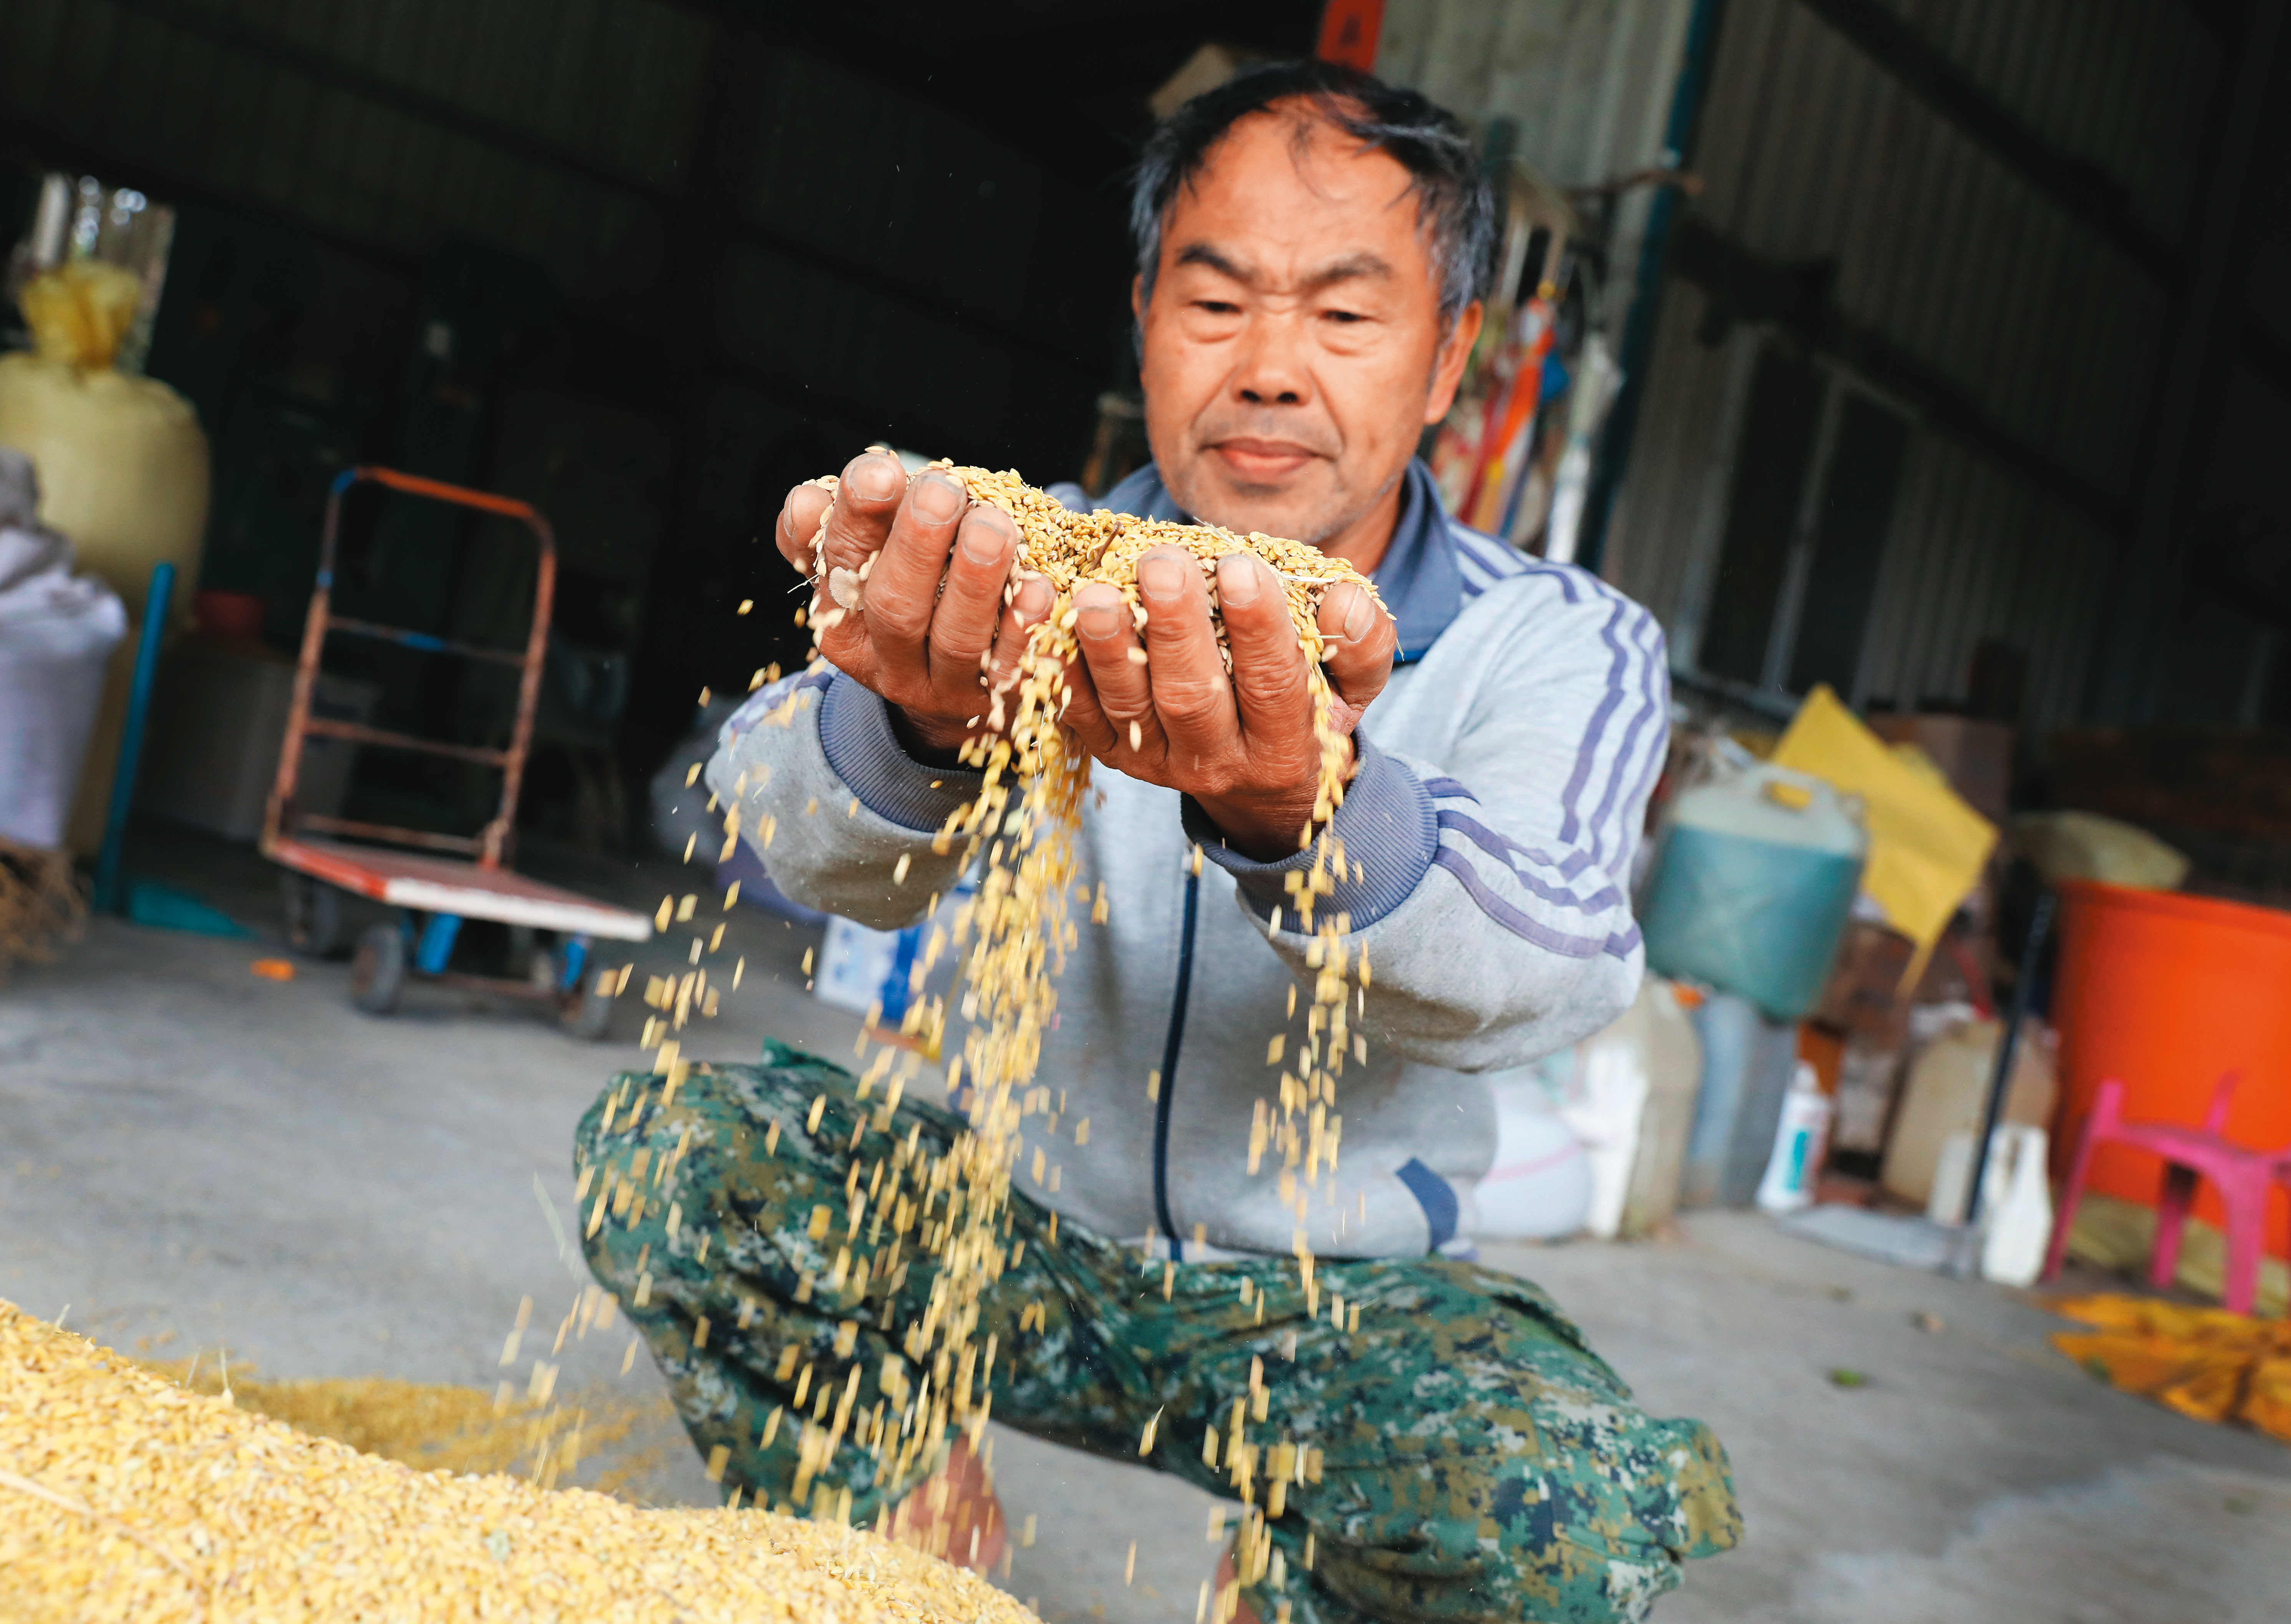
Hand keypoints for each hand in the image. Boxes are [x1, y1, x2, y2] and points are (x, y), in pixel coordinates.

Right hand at [776, 451, 1053, 759]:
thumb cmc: (912, 590)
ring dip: (975, 580)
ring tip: (995, 525)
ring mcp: (941, 687)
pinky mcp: (994, 700)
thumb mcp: (869, 558)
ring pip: (955, 638)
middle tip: (943, 492)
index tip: (881, 471)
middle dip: (918, 545)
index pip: (839, 562)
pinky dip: (1025, 625)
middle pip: (894, 606)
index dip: (857, 517)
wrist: (953, 687)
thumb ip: (845, 525)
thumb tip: (807, 501)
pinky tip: (1039, 586)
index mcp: (840, 615)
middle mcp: (884, 658)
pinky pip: (1010, 666)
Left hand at [1060, 544, 1395, 859]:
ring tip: (1096, 593)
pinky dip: (1065, 671)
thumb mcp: (1352, 684)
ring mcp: (1159, 761)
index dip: (1260, 629)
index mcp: (1284, 745)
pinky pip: (1083, 717)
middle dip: (1175, 629)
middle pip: (1192, 697)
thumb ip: (1362, 643)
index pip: (1274, 685)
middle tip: (1163, 563)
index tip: (1244, 567)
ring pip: (1129, 708)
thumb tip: (1348, 601)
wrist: (1259, 781)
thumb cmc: (1308, 706)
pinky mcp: (1116, 752)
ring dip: (1108, 649)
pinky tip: (1054, 622)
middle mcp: (1218, 762)